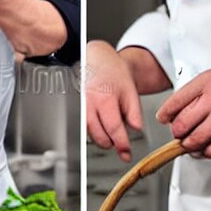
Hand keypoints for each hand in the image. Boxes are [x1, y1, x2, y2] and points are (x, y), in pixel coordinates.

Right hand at [85, 40, 143, 161]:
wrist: (96, 57)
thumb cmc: (112, 71)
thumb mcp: (130, 90)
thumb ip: (134, 112)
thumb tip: (136, 130)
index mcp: (105, 98)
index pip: (114, 129)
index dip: (121, 145)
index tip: (126, 154)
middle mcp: (88, 103)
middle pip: (99, 135)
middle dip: (111, 143)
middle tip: (120, 143)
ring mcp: (79, 104)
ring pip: (89, 132)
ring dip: (101, 137)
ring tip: (111, 131)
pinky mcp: (74, 106)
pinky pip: (83, 124)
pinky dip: (92, 129)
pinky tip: (100, 124)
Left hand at [156, 67, 210, 157]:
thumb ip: (192, 90)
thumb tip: (173, 107)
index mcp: (205, 85)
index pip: (175, 101)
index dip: (164, 113)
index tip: (162, 118)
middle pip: (182, 124)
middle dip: (175, 130)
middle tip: (176, 130)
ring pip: (193, 140)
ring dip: (185, 143)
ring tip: (187, 139)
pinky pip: (210, 151)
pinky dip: (202, 152)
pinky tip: (201, 147)